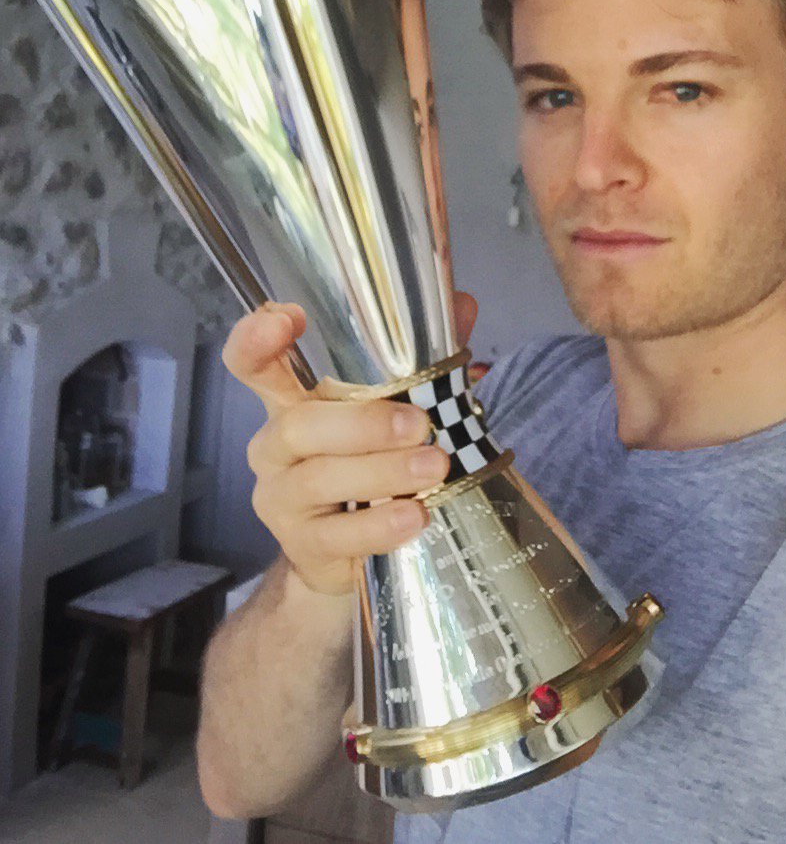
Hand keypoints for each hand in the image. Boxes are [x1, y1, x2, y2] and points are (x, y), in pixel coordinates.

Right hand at [221, 293, 478, 595]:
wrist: (345, 555)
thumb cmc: (369, 462)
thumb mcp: (393, 408)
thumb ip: (422, 356)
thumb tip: (460, 302)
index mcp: (291, 402)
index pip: (252, 364)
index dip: (257, 338)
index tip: (288, 317)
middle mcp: (275, 447)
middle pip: (297, 426)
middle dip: (360, 423)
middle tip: (418, 423)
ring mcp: (283, 499)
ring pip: (319, 479)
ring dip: (381, 472)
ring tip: (435, 468)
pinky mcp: (303, 545)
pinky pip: (337, 535)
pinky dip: (379, 525)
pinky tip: (414, 516)